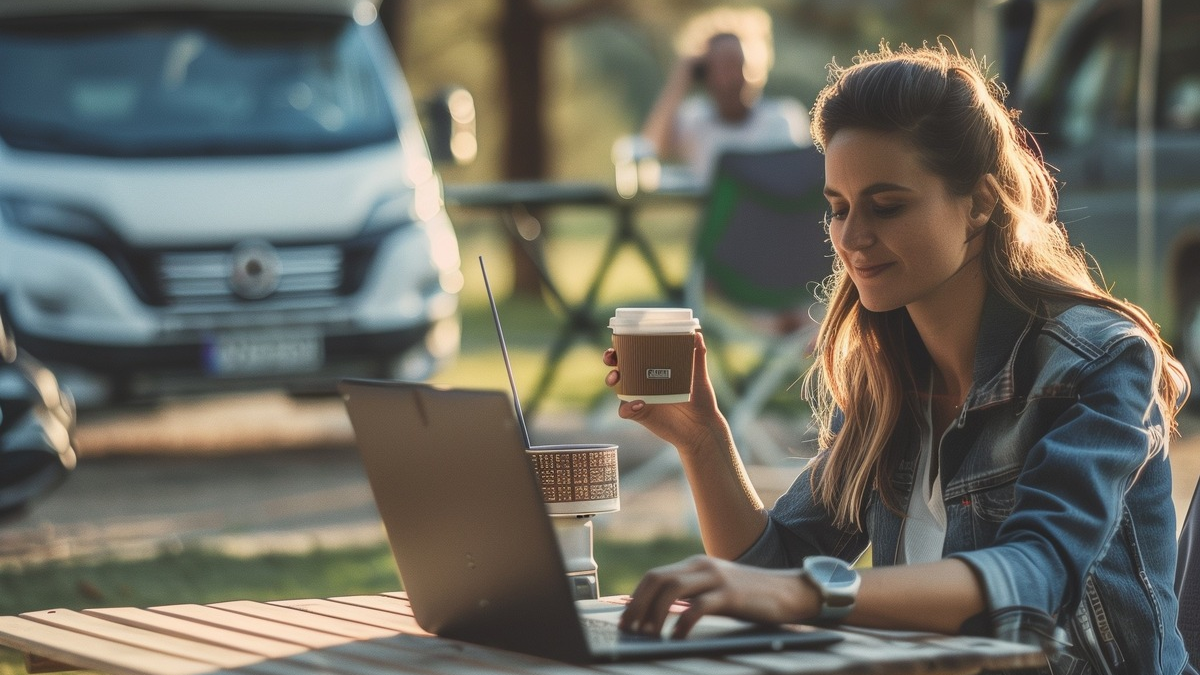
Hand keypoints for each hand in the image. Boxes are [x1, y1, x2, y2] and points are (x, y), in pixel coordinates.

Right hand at [603, 331, 725, 449]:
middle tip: (612, 357)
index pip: (635, 353)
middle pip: (620, 366)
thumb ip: (698, 356)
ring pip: (616, 386)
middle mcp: (643, 382)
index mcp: (655, 369)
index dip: (623, 345)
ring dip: (611, 378)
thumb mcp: (699, 376)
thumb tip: (697, 334)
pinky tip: (639, 403)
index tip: (620, 339)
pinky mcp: (639, 414)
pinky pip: (624, 410)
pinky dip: (627, 406)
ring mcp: (639, 397)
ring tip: (616, 377)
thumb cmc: (701, 401)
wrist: (701, 428)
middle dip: (610, 359)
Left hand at [619, 555, 815, 638]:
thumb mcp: (716, 591)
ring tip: (648, 635)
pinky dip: (682, 623)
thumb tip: (661, 613)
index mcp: (696, 565)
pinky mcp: (731, 594)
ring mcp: (716, 578)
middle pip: (657, 580)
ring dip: (654, 614)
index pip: (655, 576)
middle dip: (637, 605)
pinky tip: (677, 638)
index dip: (635, 597)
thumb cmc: (751, 597)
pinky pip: (697, 607)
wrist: (789, 591)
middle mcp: (702, 567)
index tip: (626, 619)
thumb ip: (692, 595)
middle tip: (629, 629)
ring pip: (671, 589)